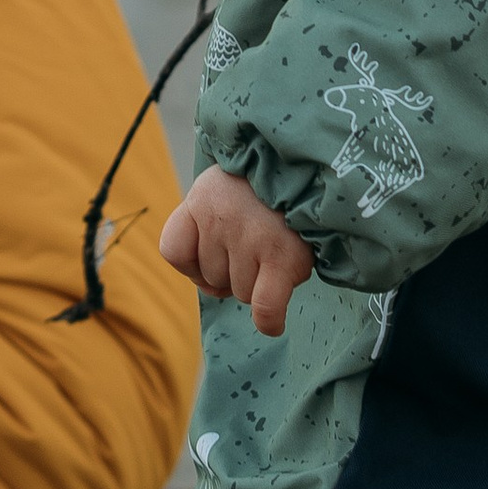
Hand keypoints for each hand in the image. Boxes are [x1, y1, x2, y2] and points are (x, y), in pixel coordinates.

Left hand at [161, 165, 314, 335]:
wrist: (313, 165)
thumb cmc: (270, 183)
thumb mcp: (226, 186)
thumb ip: (208, 225)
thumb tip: (211, 288)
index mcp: (202, 199)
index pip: (175, 251)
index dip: (193, 263)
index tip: (215, 254)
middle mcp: (220, 219)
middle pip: (211, 277)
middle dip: (234, 271)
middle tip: (261, 241)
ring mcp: (250, 239)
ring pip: (240, 292)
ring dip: (259, 282)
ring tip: (281, 249)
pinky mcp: (282, 258)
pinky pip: (265, 306)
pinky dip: (269, 319)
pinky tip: (274, 323)